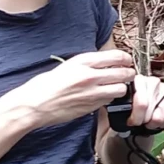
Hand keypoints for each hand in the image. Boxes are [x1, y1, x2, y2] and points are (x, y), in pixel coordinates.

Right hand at [2, 50, 136, 128]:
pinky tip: (103, 97)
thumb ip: (86, 64)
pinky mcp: (92, 107)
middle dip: (128, 74)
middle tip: (126, 75)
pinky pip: (110, 101)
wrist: (35, 104)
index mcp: (83, 61)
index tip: (126, 61)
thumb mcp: (66, 66)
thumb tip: (104, 64)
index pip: (116, 56)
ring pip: (121, 89)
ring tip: (116, 87)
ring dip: (121, 88)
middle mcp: (90, 75)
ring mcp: (92, 93)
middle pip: (124, 73)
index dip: (126, 59)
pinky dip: (111, 99)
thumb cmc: (45, 84)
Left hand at [128, 75, 163, 129]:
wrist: (145, 104)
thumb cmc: (133, 104)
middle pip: (151, 110)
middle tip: (141, 122)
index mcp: (138, 80)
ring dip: (153, 123)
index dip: (136, 117)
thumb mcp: (124, 104)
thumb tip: (129, 117)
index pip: (142, 103)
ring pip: (160, 116)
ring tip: (149, 122)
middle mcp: (154, 81)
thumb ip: (124, 107)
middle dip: (144, 120)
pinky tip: (159, 121)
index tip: (131, 121)